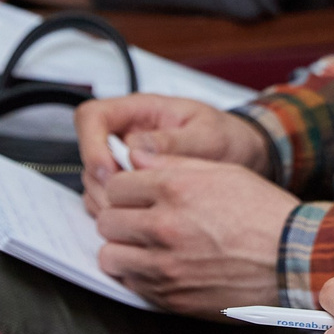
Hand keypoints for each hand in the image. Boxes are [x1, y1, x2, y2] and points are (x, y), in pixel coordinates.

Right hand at [76, 92, 270, 214]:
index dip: (91, 143)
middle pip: (88, 155)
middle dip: (102, 182)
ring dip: (107, 201)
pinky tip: (140, 222)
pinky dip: (117, 212)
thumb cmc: (229, 138)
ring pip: (94, 181)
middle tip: (125, 204)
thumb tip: (135, 150)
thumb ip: (174, 142)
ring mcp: (125, 160)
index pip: (92, 116)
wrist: (245, 156)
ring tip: (139, 215)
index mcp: (142, 111)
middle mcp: (127, 134)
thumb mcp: (209, 135)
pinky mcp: (131, 184)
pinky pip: (108, 198)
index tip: (107, 171)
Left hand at [93, 152, 296, 314]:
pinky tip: (158, 265)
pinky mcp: (170, 296)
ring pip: (109, 256)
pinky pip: (131, 285)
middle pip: (106, 220)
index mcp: (176, 189)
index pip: (115, 185)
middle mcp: (164, 226)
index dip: (124, 188)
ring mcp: (165, 265)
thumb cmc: (265, 215)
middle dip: (119, 217)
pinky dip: (138, 275)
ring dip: (122, 249)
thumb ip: (174, 162)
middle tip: (136, 219)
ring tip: (142, 246)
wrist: (293, 260)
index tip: (134, 194)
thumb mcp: (224, 171)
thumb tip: (135, 156)